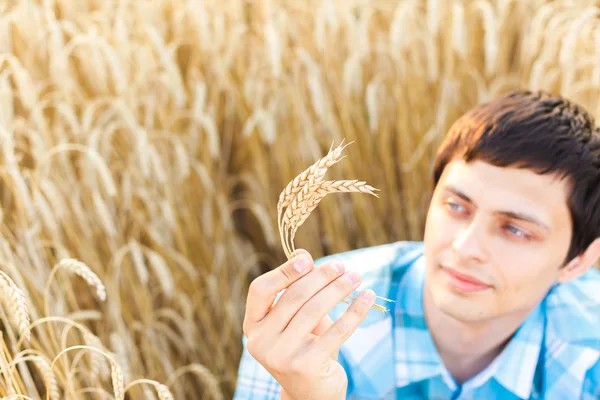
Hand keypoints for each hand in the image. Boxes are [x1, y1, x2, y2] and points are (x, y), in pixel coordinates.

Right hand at [242, 249, 375, 399]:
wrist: (311, 394)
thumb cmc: (303, 347)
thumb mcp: (295, 319)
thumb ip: (296, 289)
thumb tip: (302, 253)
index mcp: (252, 326)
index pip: (260, 289)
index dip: (284, 271)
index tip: (308, 259)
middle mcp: (261, 341)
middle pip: (294, 297)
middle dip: (321, 277)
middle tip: (342, 266)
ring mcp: (281, 355)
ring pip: (315, 310)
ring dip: (339, 289)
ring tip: (356, 277)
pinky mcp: (306, 365)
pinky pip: (336, 331)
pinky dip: (355, 311)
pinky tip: (367, 296)